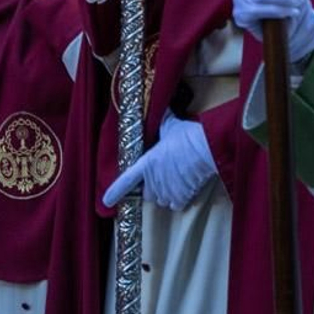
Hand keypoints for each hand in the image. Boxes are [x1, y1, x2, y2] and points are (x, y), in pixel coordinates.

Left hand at [102, 114, 216, 210]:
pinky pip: (176, 205)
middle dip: (152, 188)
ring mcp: (166, 191)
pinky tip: (186, 188)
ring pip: (161, 200)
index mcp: (147, 163)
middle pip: (147, 193)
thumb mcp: (172, 126)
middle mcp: (153, 180)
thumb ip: (163, 122)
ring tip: (176, 182)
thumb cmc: (188, 137)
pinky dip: (179, 200)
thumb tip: (162, 109)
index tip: (107, 201)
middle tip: (162, 177)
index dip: (115, 191)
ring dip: (165, 194)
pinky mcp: (181, 197)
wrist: (207, 149)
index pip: (126, 180)